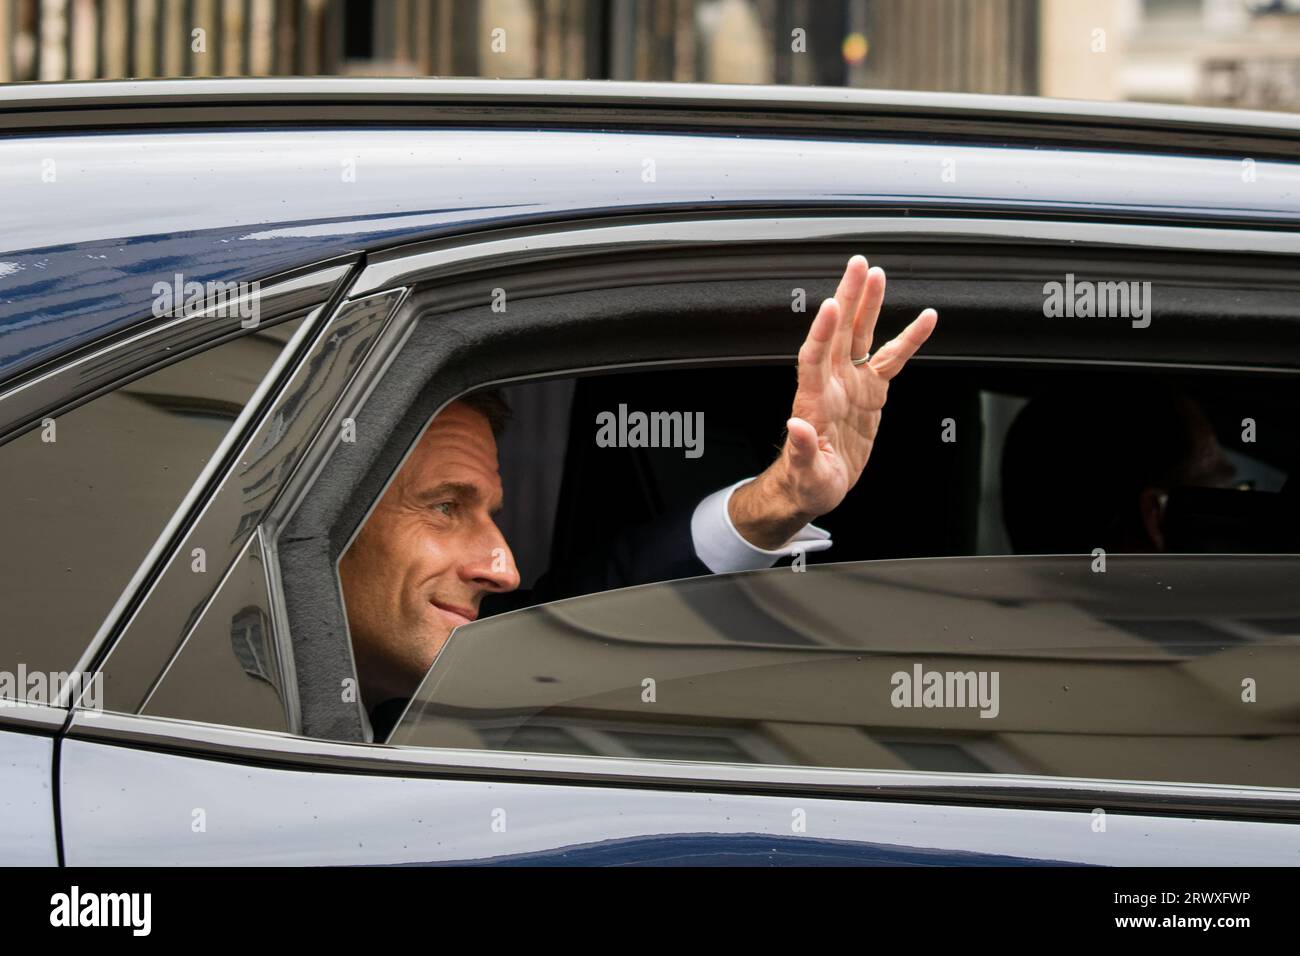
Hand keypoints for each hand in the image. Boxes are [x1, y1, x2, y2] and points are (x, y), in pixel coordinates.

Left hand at [730, 256, 936, 548]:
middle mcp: (831, 384)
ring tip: (878, 275)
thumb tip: (797, 428)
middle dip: (848, 298)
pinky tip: (926, 319)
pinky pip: (892, 359)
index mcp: (813, 400)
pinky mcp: (871, 392)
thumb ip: (802, 450)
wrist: (816, 485)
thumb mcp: (805, 473)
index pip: (815, 356)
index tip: (831, 305)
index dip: (823, 331)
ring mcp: (851, 384)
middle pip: (839, 333)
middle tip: (857, 267)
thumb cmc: (806, 480)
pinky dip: (909, 340)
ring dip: (869, 305)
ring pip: (861, 336)